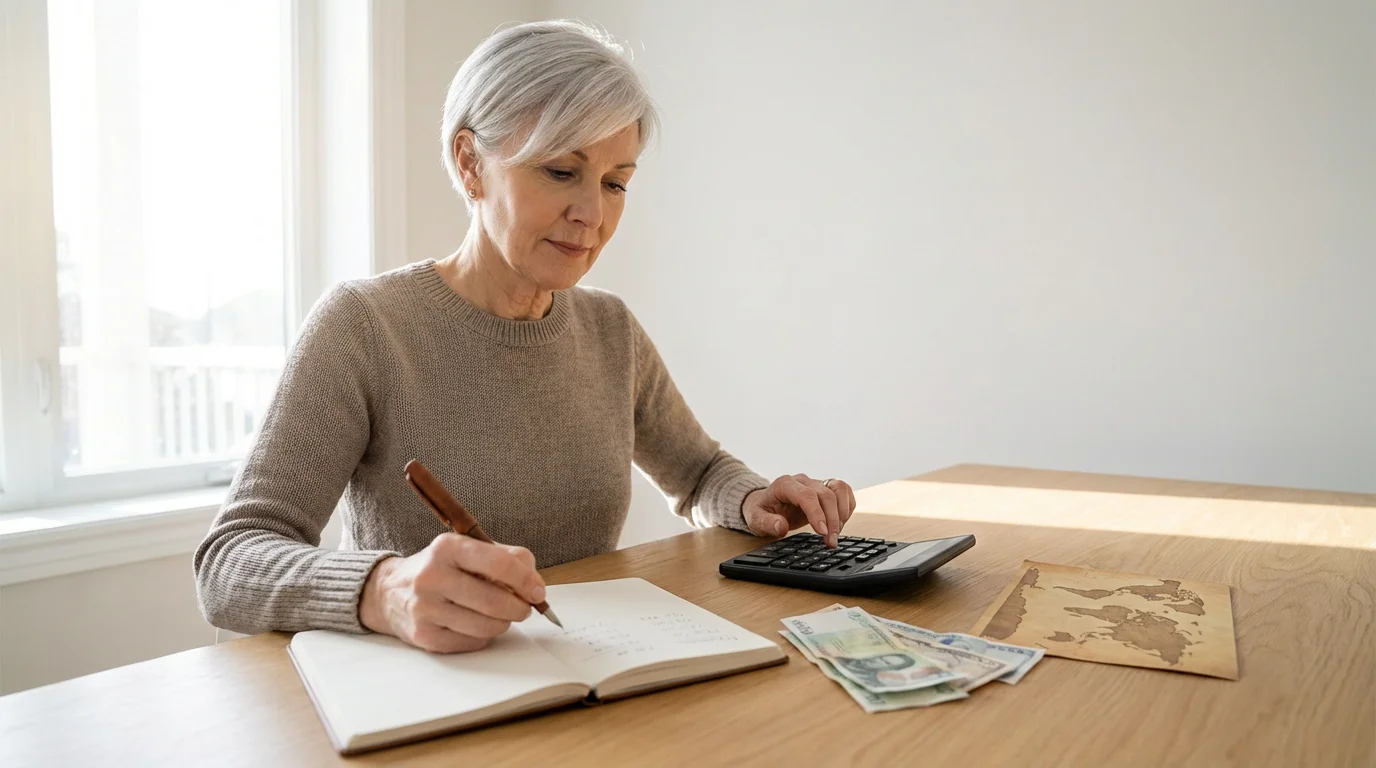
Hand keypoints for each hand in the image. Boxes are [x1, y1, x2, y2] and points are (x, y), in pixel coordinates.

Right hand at [358, 533, 546, 652]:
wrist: (390, 592)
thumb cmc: (441, 569)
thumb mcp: (468, 550)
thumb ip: (507, 557)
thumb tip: (535, 583)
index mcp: (447, 547)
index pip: (498, 563)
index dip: (525, 580)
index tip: (538, 592)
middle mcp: (432, 576)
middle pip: (494, 600)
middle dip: (519, 607)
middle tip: (524, 608)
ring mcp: (425, 608)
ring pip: (486, 626)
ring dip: (503, 623)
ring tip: (500, 615)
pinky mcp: (424, 635)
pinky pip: (472, 642)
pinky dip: (483, 636)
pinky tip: (476, 624)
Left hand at [742, 474, 856, 547]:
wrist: (765, 503)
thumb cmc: (761, 510)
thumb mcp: (756, 519)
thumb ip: (767, 523)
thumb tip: (780, 526)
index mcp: (785, 484)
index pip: (807, 495)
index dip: (817, 514)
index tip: (822, 532)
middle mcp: (803, 481)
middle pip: (826, 494)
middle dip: (832, 520)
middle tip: (831, 542)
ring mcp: (816, 482)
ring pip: (839, 488)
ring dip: (842, 512)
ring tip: (836, 533)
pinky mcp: (825, 488)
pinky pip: (844, 492)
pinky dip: (846, 507)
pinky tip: (840, 523)